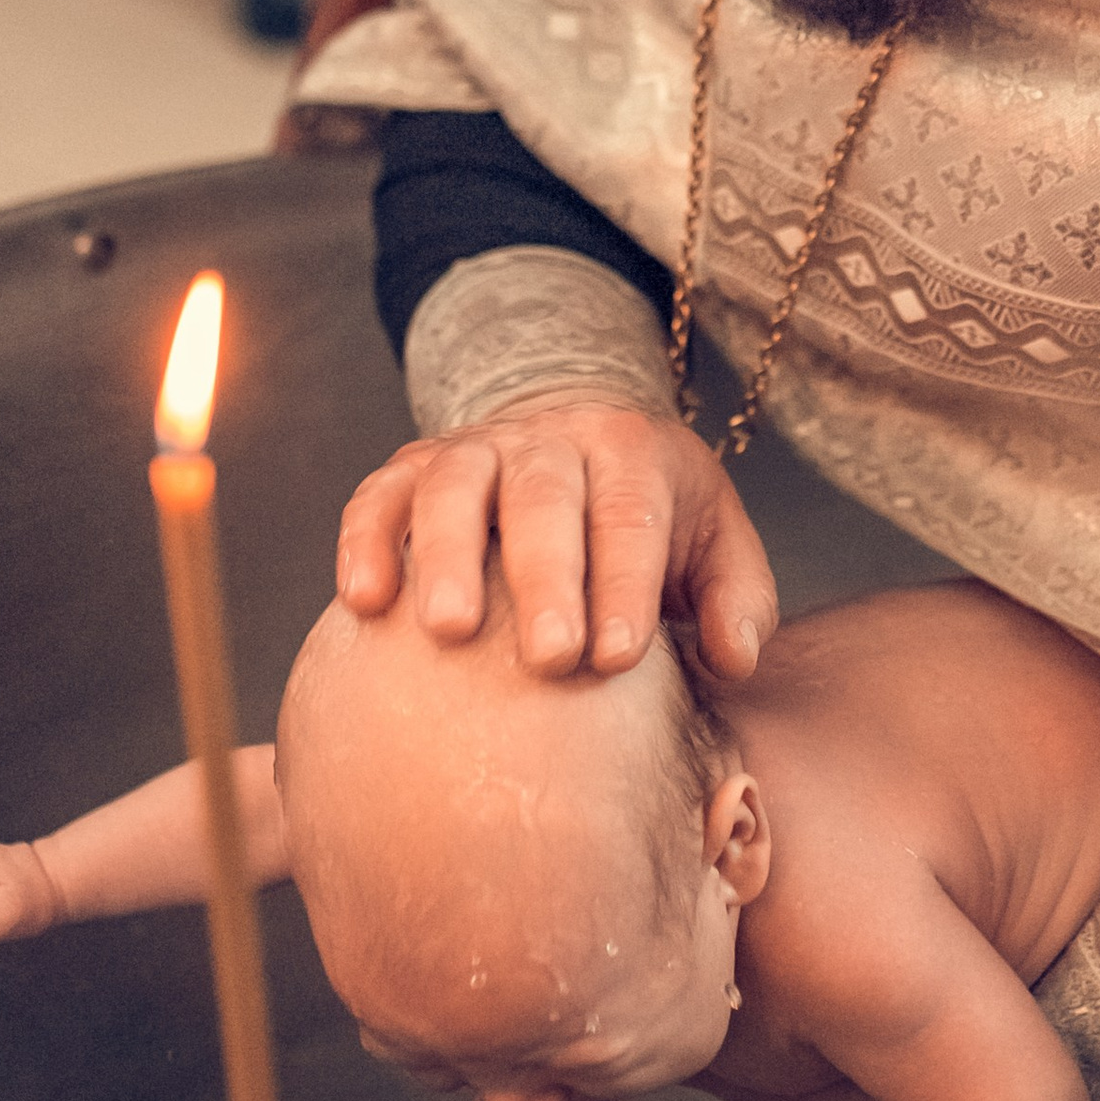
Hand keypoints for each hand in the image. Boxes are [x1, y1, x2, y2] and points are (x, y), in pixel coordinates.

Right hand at [334, 400, 779, 680]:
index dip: (625, 585)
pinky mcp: (412, 468)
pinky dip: (367, 539)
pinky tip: (363, 600)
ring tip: (449, 630)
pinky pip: (380, 493)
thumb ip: (736, 601)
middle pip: (542, 498)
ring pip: (453, 485)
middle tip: (549, 658)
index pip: (629, 515)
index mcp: (632, 452)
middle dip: (544, 578)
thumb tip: (730, 660)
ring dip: (447, 554)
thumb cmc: (652, 519)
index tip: (618, 659)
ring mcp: (475, 449)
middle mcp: (550, 440)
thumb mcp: (715, 543)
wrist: (575, 440)